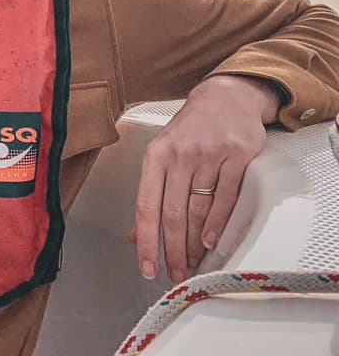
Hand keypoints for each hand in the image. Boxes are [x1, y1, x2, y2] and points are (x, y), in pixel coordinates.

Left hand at [130, 74, 278, 282]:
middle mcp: (178, 155)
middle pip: (173, 213)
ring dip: (195, 243)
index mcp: (155, 156)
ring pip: (199, 209)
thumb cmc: (190, 130)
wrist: (224, 98)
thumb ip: (151, 193)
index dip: (146, 240)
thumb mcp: (162, 154)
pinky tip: (212, 242)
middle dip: (173, 250)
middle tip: (175, 273)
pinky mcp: (235, 156)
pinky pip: (225, 197)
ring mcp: (207, 155)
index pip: (146, 206)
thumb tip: (135, 234)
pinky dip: (218, 223)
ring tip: (193, 264)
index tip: (147, 267)